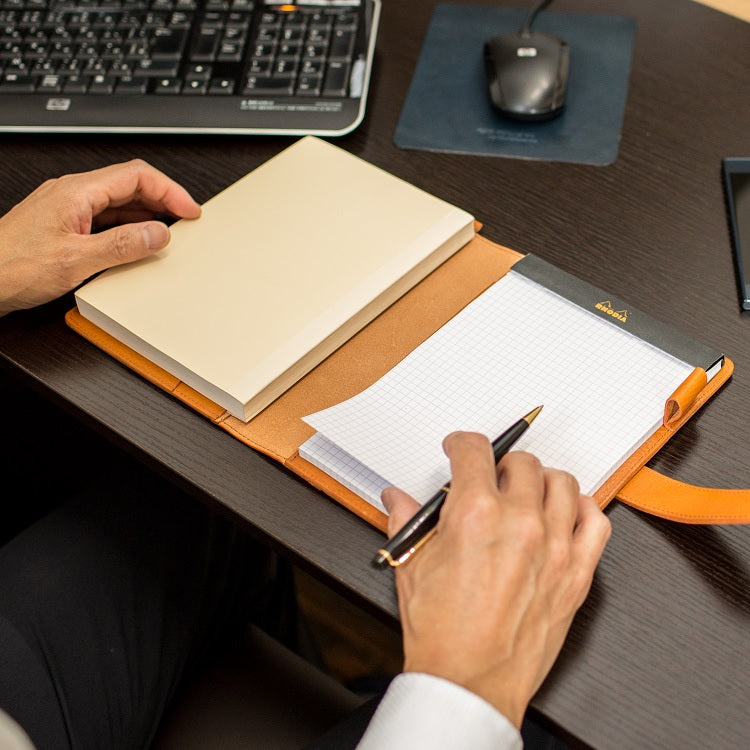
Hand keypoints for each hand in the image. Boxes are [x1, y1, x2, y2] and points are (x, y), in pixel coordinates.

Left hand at [0, 159, 200, 315]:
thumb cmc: (13, 266)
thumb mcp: (76, 260)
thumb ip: (122, 245)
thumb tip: (158, 233)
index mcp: (76, 192)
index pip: (136, 176)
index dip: (170, 191)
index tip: (190, 210)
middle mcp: (73, 194)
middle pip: (130, 185)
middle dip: (164, 200)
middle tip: (187, 220)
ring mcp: (69, 209)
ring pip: (120, 202)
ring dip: (148, 214)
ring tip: (169, 233)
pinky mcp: (66, 225)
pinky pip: (107, 218)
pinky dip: (130, 228)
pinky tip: (139, 244)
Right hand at [382, 433, 610, 727]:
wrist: (471, 682)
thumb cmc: (443, 633)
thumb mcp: (412, 567)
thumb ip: (407, 522)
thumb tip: (399, 500)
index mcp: (475, 514)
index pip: (474, 451)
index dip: (462, 443)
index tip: (460, 448)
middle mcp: (520, 523)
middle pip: (521, 462)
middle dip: (500, 463)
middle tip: (489, 478)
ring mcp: (554, 547)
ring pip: (562, 483)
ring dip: (541, 480)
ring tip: (527, 491)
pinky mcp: (576, 574)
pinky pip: (596, 522)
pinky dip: (584, 509)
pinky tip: (567, 513)